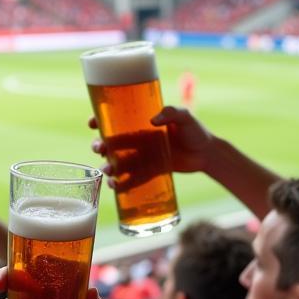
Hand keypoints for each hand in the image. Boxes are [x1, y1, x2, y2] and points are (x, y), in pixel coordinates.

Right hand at [89, 107, 214, 178]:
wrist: (207, 155)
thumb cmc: (195, 131)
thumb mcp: (185, 116)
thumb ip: (171, 113)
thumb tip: (152, 120)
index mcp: (140, 123)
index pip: (115, 120)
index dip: (100, 120)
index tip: (92, 123)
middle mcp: (137, 140)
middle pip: (110, 142)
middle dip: (99, 146)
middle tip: (99, 149)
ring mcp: (141, 158)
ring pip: (116, 162)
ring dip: (106, 166)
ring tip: (107, 171)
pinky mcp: (147, 173)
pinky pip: (129, 179)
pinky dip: (119, 183)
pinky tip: (114, 186)